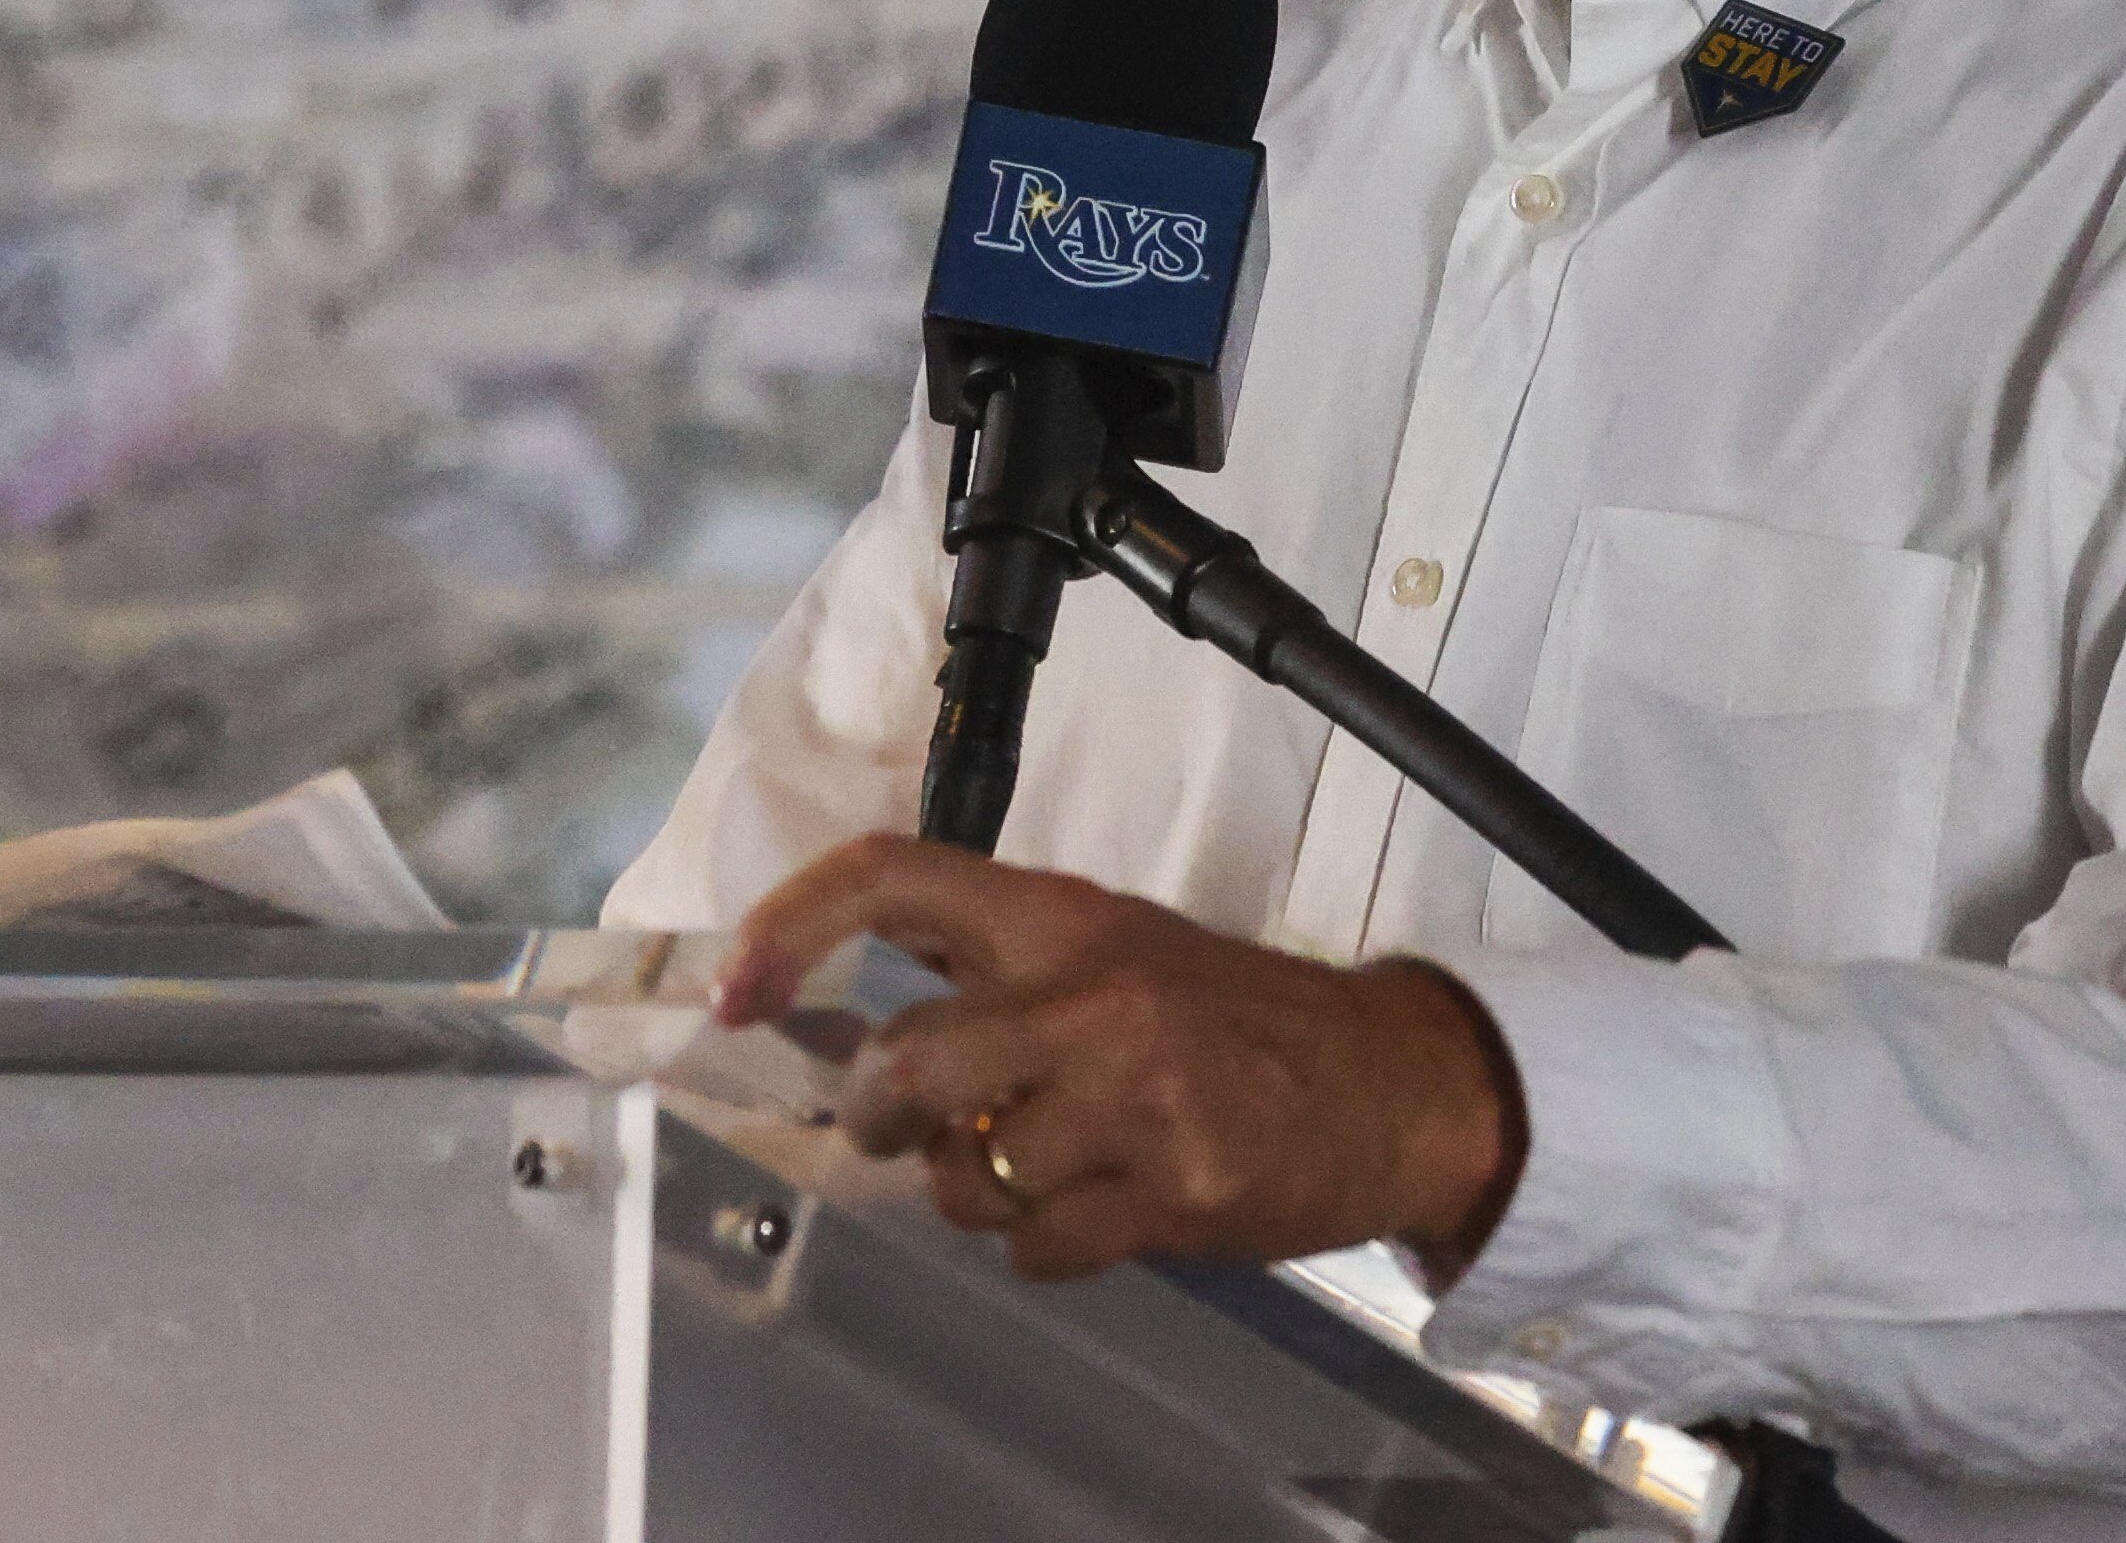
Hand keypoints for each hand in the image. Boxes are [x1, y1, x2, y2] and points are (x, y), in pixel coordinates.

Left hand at [715, 837, 1524, 1285]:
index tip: (736, 988)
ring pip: (966, 1176)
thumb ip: (992, 965)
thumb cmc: (1237, 1015)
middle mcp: (1091, 997)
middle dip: (879, 1116)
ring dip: (973, 1191)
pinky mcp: (1169, 1194)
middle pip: (908, 1066)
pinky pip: (1035, 1249)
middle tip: (893, 1125)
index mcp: (1063, 915)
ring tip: (1035, 1165)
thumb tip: (850, 1015)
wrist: (1388, 1084)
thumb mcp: (1113, 946)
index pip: (893, 876)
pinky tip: (1091, 1210)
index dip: (792, 925)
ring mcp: (1133, 1100)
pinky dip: (1039, 1247)